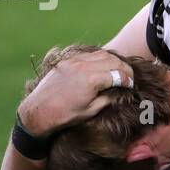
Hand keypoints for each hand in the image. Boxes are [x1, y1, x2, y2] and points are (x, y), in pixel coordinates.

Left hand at [18, 50, 133, 135]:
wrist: (38, 111)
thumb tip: (119, 91)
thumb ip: (107, 98)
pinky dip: (99, 58)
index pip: (118, 74)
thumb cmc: (65, 115)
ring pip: (101, 54)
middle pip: (112, 60)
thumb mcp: (91, 110)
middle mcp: (83, 66)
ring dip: (113, 61)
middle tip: (129, 76)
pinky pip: (88, 55)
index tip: (131, 85)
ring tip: (118, 70)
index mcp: (91, 80)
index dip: (128, 80)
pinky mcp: (67, 61)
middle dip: (124, 68)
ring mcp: (74, 61)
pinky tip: (102, 66)